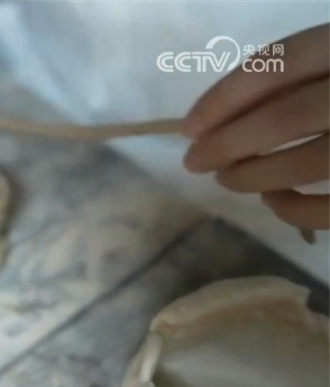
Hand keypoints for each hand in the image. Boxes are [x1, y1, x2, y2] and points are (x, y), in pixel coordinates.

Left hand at [183, 23, 328, 229]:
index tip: (188, 127)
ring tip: (227, 179)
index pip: (280, 64)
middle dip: (229, 144)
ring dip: (255, 176)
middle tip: (194, 162)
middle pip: (288, 117)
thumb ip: (299, 79)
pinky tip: (274, 202)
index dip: (226, 97)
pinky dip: (298, 208)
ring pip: (310, 162)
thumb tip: (220, 121)